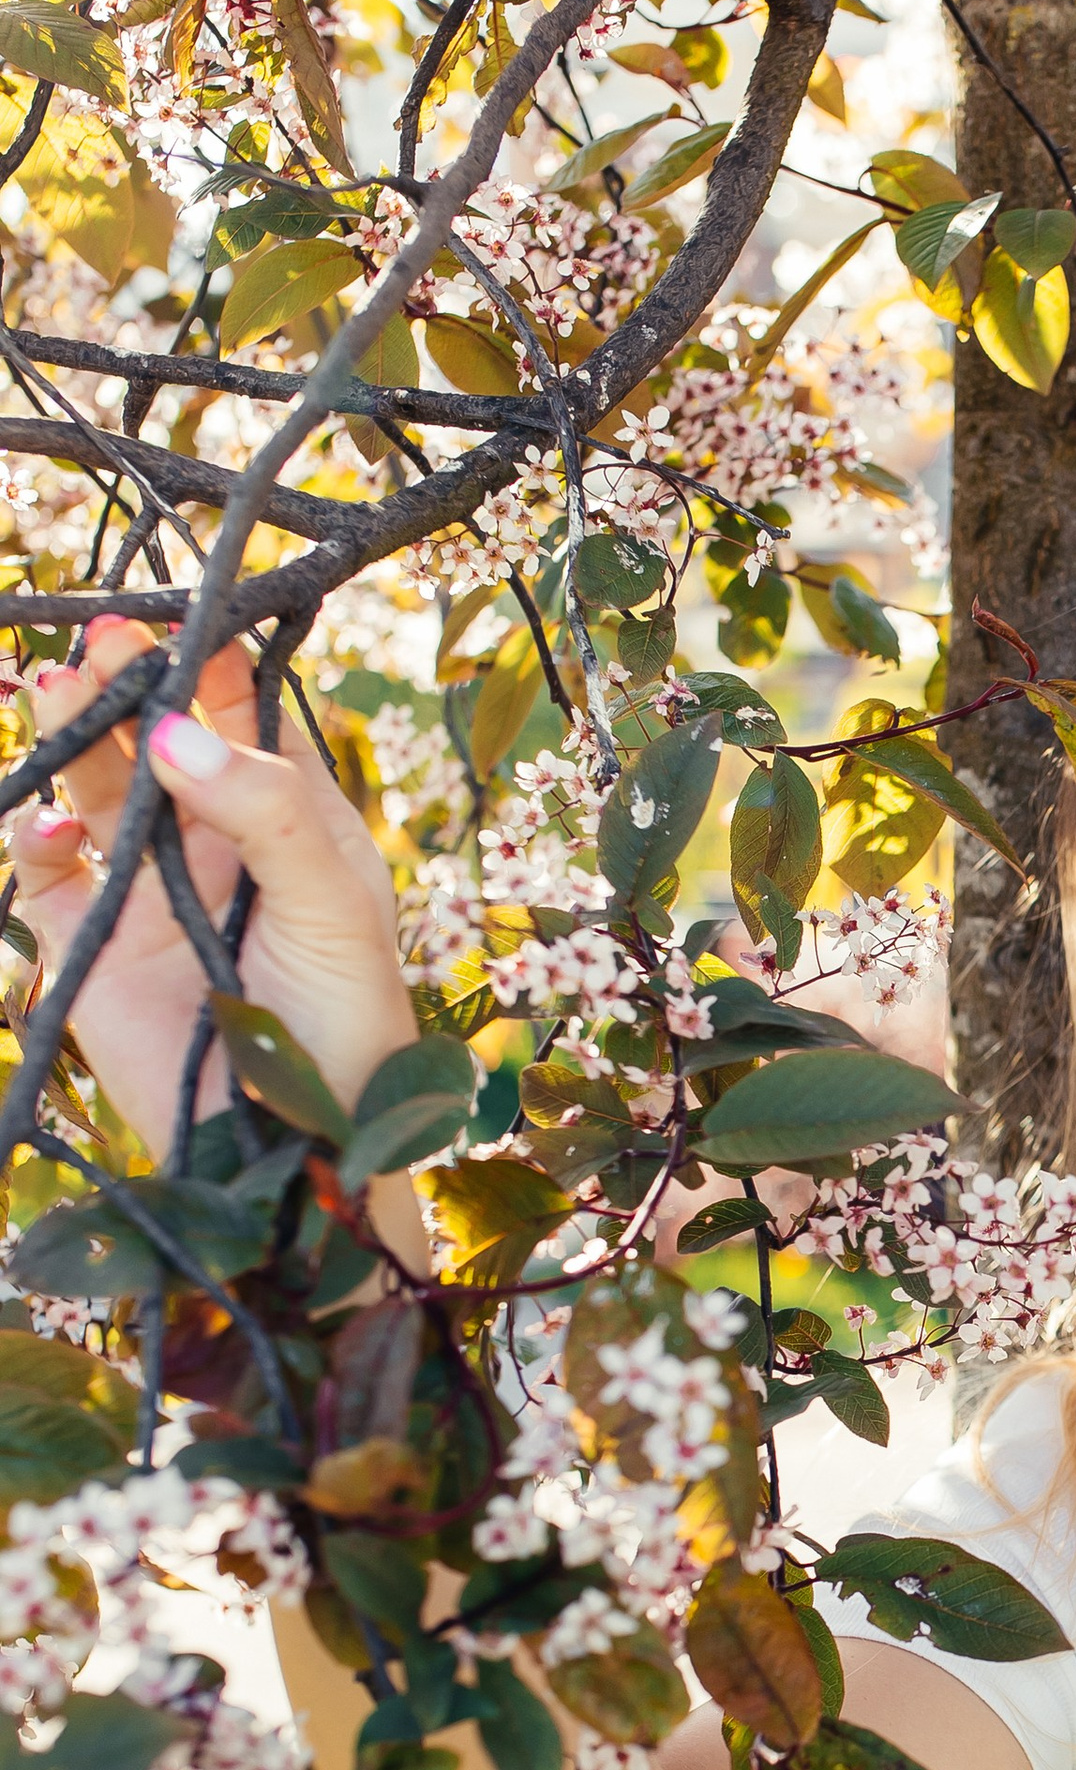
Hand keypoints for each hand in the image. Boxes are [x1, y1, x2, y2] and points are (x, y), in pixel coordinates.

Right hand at [14, 618, 418, 1166]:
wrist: (292, 1156)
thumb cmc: (345, 1030)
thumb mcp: (335, 911)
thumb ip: (267, 815)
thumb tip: (178, 732)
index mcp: (293, 826)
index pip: (248, 719)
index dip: (212, 661)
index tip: (177, 613)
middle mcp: (216, 846)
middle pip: (159, 740)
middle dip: (128, 684)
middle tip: (100, 637)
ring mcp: (149, 893)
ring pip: (97, 791)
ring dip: (75, 739)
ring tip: (54, 689)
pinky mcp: (90, 947)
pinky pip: (45, 875)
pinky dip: (35, 841)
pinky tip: (49, 831)